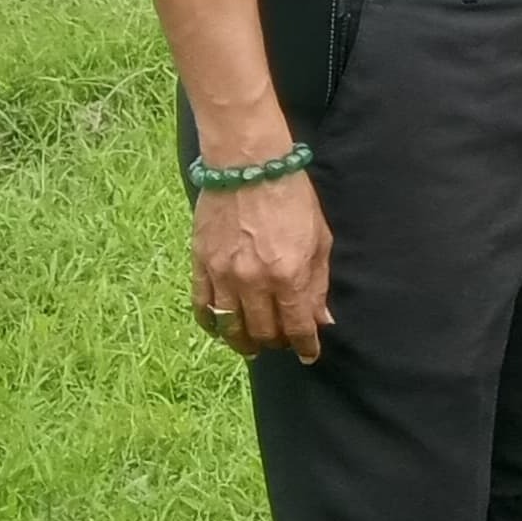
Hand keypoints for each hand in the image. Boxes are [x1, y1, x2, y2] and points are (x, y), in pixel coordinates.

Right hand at [192, 171, 332, 362]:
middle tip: (282, 343)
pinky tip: (222, 328)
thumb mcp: (320, 239)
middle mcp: (253, 281)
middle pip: (263, 331)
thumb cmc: (291, 197)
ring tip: (252, 346)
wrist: (248, 166)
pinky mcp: (200, 264)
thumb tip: (321, 320)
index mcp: (288, 275)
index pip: (296, 327)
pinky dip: (212, 324)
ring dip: (243, 341)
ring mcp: (223, 274)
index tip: (309, 354)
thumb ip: (318, 283)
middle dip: (276, 343)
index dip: (305, 346)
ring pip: (230, 326)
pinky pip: (202, 306)